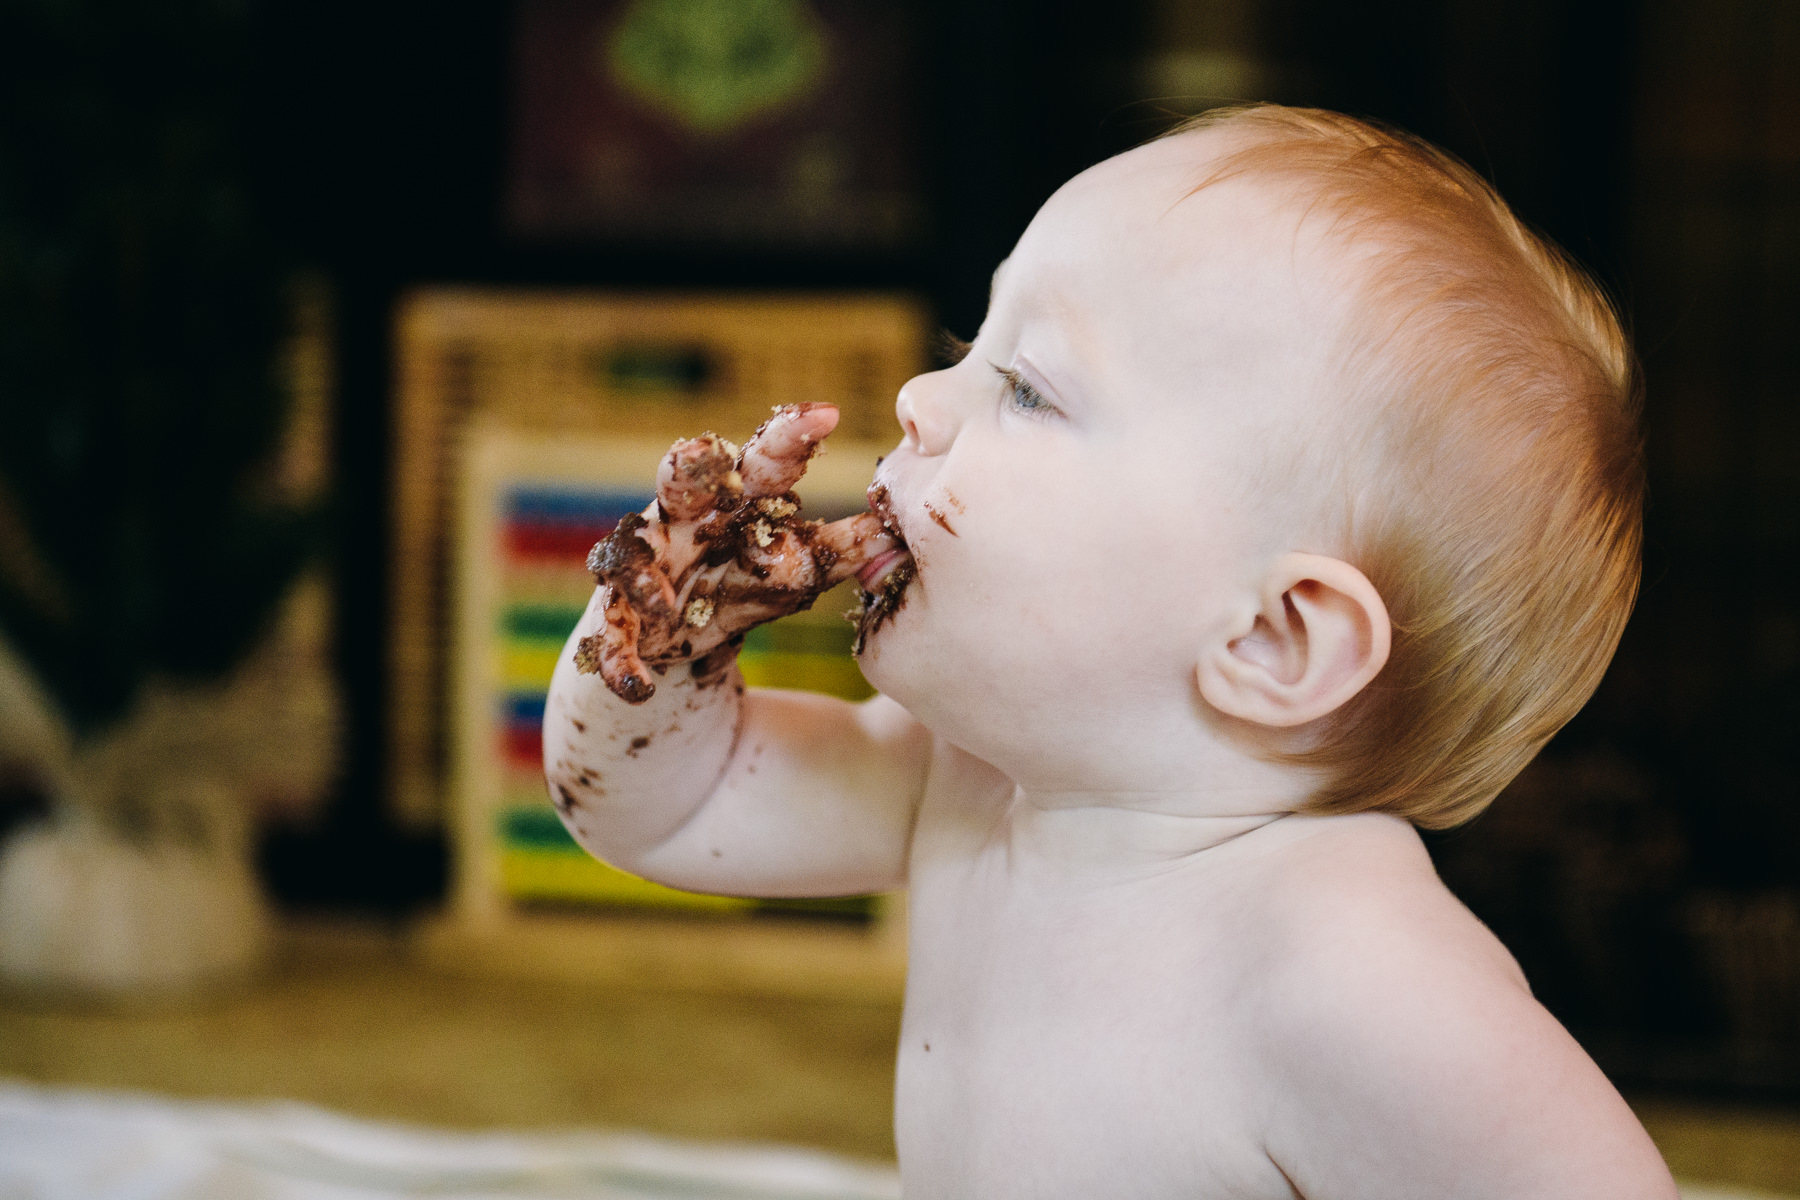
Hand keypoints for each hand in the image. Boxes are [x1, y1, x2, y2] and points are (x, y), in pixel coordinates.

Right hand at [575, 403, 892, 702]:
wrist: (672, 647)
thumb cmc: (739, 586)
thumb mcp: (796, 569)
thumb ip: (844, 550)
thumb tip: (902, 530)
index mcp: (732, 502)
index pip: (763, 460)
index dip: (790, 435)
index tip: (828, 413)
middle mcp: (682, 523)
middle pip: (679, 482)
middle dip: (688, 467)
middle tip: (702, 454)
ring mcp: (643, 568)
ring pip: (630, 555)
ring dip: (643, 577)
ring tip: (665, 603)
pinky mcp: (616, 619)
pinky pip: (610, 638)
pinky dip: (617, 661)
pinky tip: (636, 684)